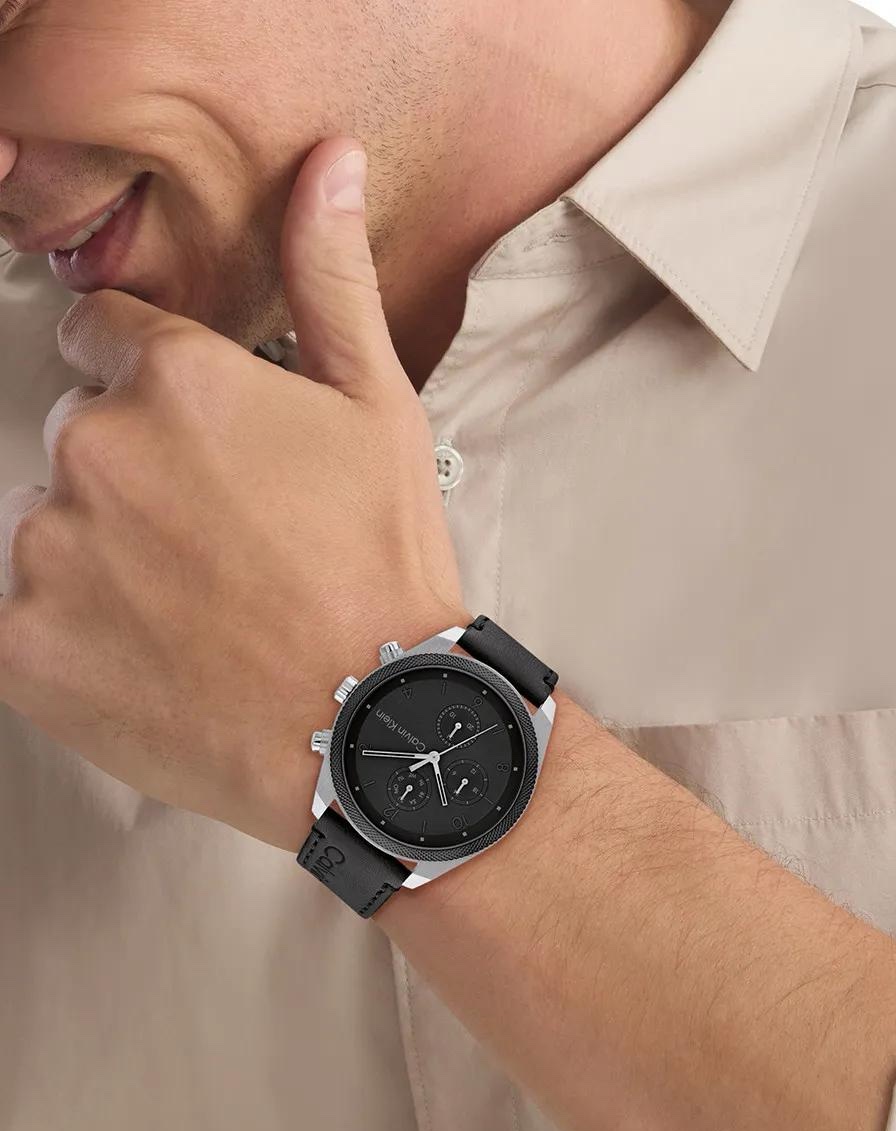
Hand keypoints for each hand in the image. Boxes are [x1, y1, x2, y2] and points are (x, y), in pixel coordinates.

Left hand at [0, 137, 470, 850]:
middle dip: (137, 475)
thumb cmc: (383, 567)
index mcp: (175, 380)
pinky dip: (72, 631)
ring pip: (49, 524)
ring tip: (197, 606)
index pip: (108, 341)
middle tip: (225, 543)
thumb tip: (326, 168)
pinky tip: (155, 650)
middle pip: (79, 437)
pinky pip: (21, 613)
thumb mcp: (381, 408)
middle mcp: (95, 451)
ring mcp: (49, 552)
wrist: (371, 721)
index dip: (163, 390)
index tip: (210, 450)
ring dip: (103, 554)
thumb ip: (330, 278)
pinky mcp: (20, 646)